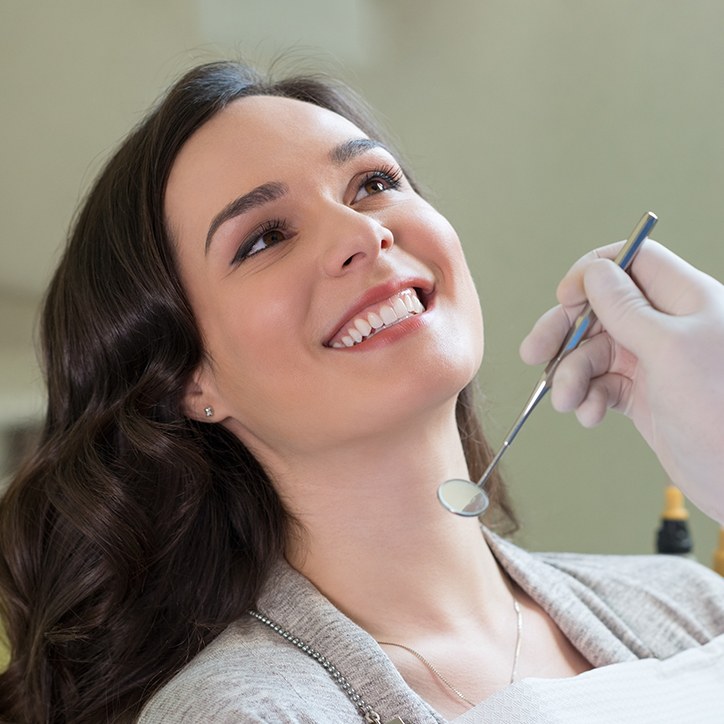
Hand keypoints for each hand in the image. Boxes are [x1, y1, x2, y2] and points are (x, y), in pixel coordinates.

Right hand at [520, 239, 723, 523]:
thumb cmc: (722, 411)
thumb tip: (594, 273)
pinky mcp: (643, 395)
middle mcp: (666, 325)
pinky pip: (600, 384)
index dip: (592, 273)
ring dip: (571, 375)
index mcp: (684, 300)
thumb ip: (626, 308)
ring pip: (593, 352)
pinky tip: (590, 414)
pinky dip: (587, 398)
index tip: (564, 297)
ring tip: (568, 401)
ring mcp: (653, 361)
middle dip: (564, 332)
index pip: (631, 261)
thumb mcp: (669, 349)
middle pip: (600, 310)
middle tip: (533, 353)